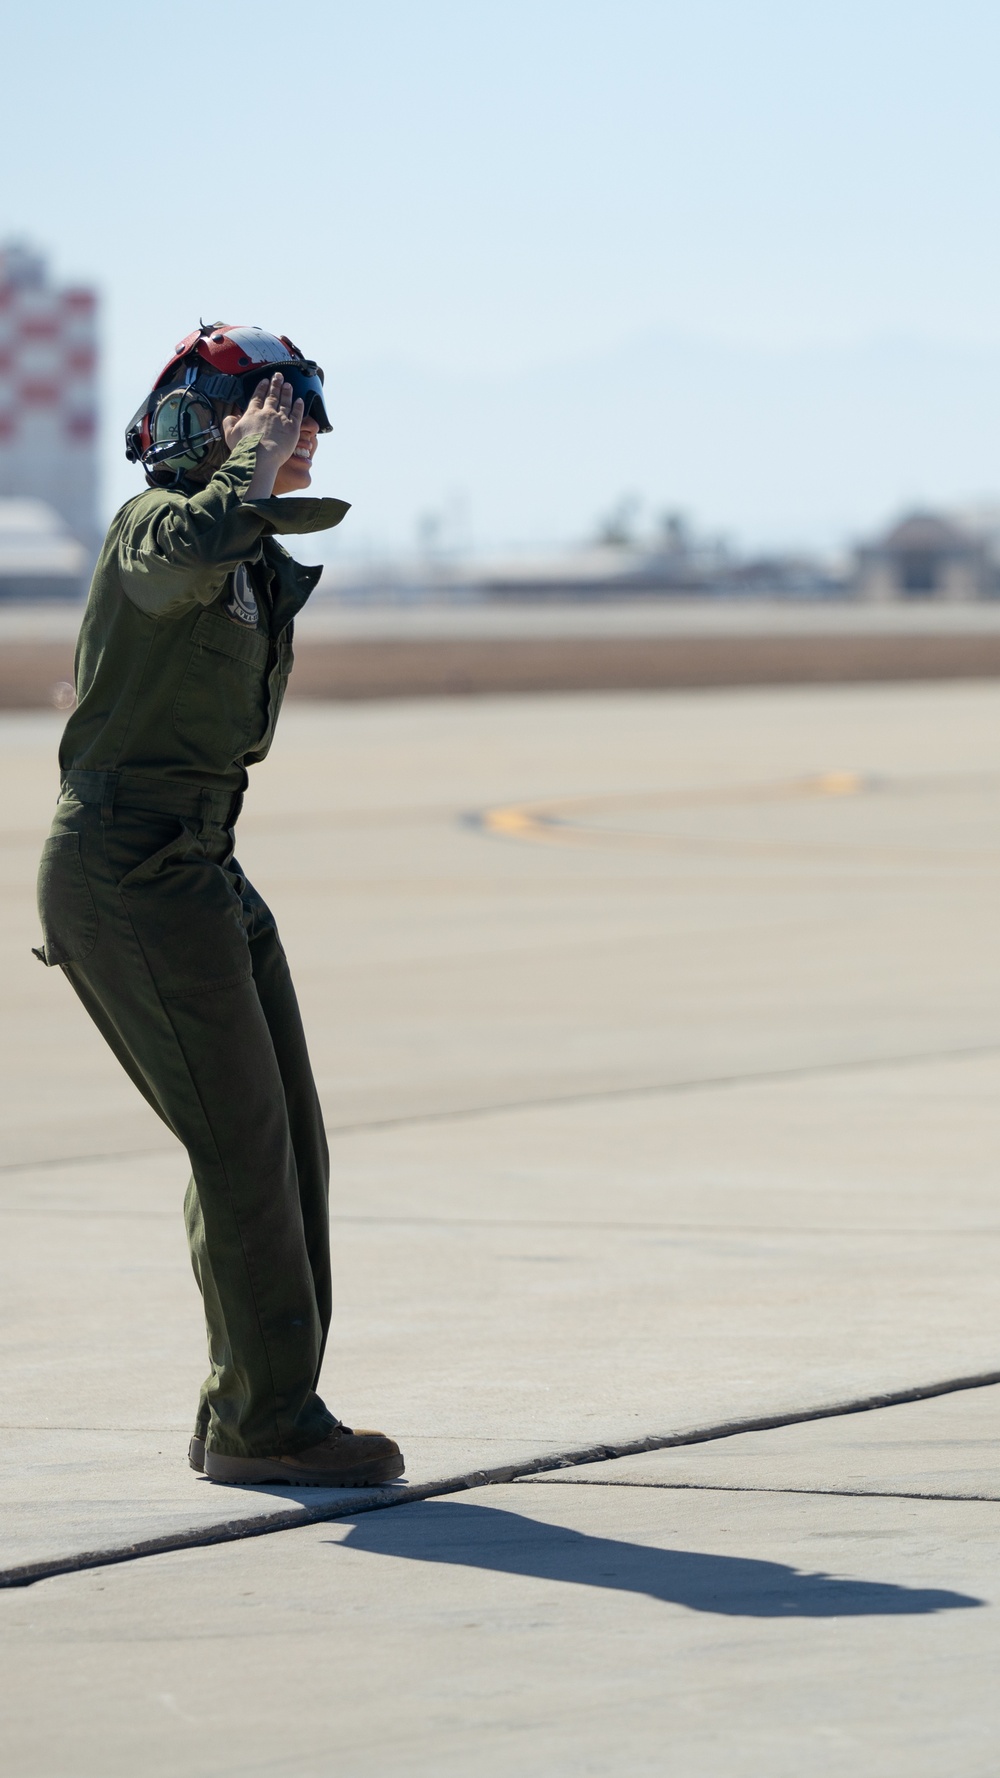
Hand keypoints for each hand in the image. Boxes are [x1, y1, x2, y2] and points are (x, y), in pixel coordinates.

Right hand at [222, 372, 305, 498]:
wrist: (260, 457)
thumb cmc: (244, 448)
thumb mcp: (230, 434)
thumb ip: (229, 423)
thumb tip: (232, 416)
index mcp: (253, 413)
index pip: (258, 397)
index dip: (261, 388)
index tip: (265, 381)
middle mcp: (268, 412)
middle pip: (273, 395)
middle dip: (275, 384)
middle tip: (278, 375)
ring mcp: (281, 419)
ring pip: (285, 402)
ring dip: (287, 392)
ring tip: (288, 385)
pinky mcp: (292, 427)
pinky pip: (297, 414)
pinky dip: (298, 406)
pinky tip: (299, 400)